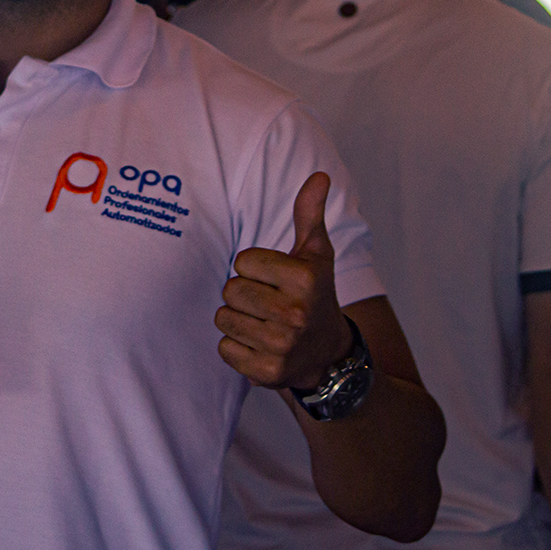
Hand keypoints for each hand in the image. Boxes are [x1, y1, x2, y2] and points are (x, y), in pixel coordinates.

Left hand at [216, 172, 353, 389]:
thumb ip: (310, 213)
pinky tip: (260, 344)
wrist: (327, 354)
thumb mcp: (316, 253)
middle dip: (244, 293)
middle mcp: (296, 314)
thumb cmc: (315, 293)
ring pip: (223, 319)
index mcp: (306, 279)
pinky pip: (224, 348)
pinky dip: (236, 346)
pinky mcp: (267, 372)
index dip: (254, 267)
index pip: (242, 261)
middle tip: (269, 302)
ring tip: (264, 322)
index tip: (276, 278)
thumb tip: (319, 176)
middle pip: (230, 290)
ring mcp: (282, 346)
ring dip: (238, 319)